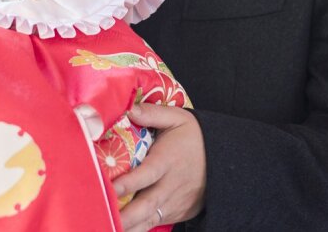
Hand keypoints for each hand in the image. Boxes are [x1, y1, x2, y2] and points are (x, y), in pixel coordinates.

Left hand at [113, 103, 205, 231]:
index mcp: (167, 161)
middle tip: (103, 217)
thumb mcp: (178, 119)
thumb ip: (153, 113)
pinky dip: (138, 229)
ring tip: (108, 227)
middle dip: (125, 216)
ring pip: (149, 220)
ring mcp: (173, 203)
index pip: (146, 175)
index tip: (109, 188)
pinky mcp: (175, 213)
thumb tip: (129, 109)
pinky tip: (120, 230)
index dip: (127, 183)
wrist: (224, 160)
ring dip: (129, 227)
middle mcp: (169, 186)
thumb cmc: (196, 138)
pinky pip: (153, 223)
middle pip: (146, 205)